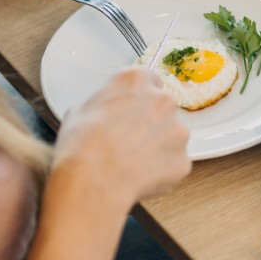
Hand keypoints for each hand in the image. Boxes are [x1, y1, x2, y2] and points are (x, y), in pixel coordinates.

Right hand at [53, 67, 191, 205]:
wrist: (94, 180)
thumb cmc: (81, 146)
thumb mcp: (78, 112)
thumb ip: (101, 104)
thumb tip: (100, 112)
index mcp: (136, 80)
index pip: (148, 79)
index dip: (139, 97)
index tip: (132, 109)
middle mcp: (162, 99)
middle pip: (163, 107)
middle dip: (150, 121)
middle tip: (129, 139)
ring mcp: (178, 129)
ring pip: (172, 135)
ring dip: (158, 145)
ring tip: (131, 162)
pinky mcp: (183, 158)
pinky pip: (173, 163)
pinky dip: (161, 170)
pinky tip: (139, 177)